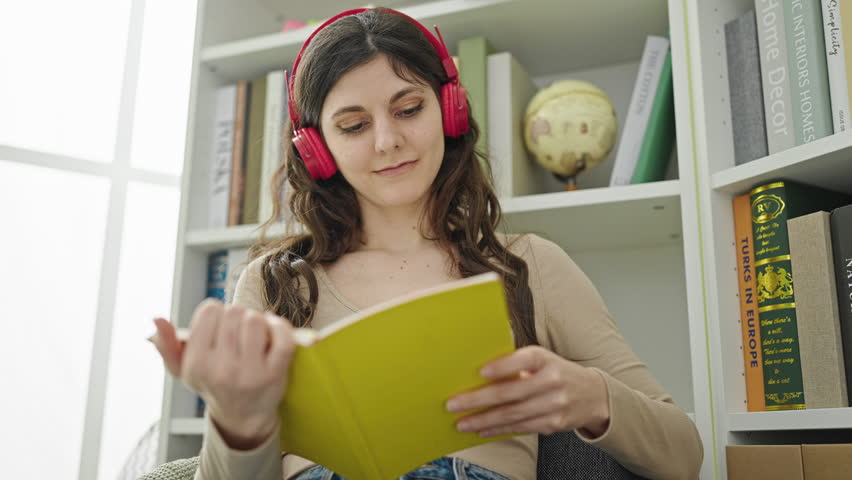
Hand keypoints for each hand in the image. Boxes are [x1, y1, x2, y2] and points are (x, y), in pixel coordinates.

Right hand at [149, 298, 297, 449]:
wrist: (242, 415)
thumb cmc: (213, 384)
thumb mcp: (184, 370)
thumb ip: (168, 345)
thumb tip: (157, 319)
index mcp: (197, 364)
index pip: (209, 310)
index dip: (215, 313)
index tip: (218, 326)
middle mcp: (222, 369)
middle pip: (234, 312)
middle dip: (237, 317)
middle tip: (237, 333)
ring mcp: (250, 372)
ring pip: (256, 320)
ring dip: (257, 321)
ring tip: (253, 335)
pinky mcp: (276, 373)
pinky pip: (282, 335)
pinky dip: (279, 326)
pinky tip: (272, 332)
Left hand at [445, 345, 609, 437]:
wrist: (593, 395)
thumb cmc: (556, 372)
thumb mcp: (542, 359)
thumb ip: (516, 362)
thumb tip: (477, 368)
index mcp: (546, 359)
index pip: (524, 360)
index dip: (503, 366)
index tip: (481, 372)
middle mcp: (552, 380)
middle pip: (511, 392)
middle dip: (479, 400)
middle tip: (454, 404)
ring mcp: (555, 404)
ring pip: (513, 414)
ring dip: (484, 420)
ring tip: (462, 423)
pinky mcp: (554, 424)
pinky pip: (521, 427)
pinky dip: (499, 430)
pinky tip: (482, 430)